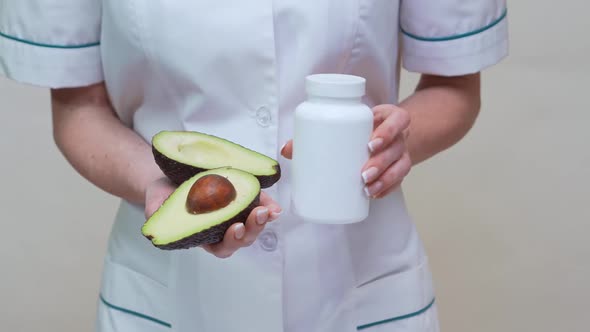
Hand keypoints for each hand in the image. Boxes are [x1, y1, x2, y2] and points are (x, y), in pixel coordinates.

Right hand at [144, 177, 281, 258]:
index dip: (231, 241)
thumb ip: (157, 218)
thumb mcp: (156, 205)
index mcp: (204, 235)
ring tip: (268, 210)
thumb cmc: (164, 195)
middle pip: (243, 238)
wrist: (169, 177)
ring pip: (254, 224)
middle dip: (252, 229)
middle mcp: (222, 228)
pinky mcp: (241, 198)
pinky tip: (273, 204)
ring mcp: (234, 213)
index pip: (222, 247)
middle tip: (257, 216)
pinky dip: (268, 204)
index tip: (234, 228)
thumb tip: (154, 232)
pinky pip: (258, 204)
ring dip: (263, 219)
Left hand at [280, 104, 411, 198]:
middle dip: (381, 162)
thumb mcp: (346, 121)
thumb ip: (316, 131)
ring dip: (385, 179)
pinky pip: (399, 180)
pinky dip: (387, 189)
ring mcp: (401, 152)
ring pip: (401, 166)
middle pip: (397, 147)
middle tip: (362, 173)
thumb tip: (287, 149)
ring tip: (366, 188)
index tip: (370, 143)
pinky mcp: (399, 168)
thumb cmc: (360, 126)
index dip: (388, 131)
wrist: (384, 131)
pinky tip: (374, 195)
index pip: (398, 120)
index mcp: (388, 117)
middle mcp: (399, 135)